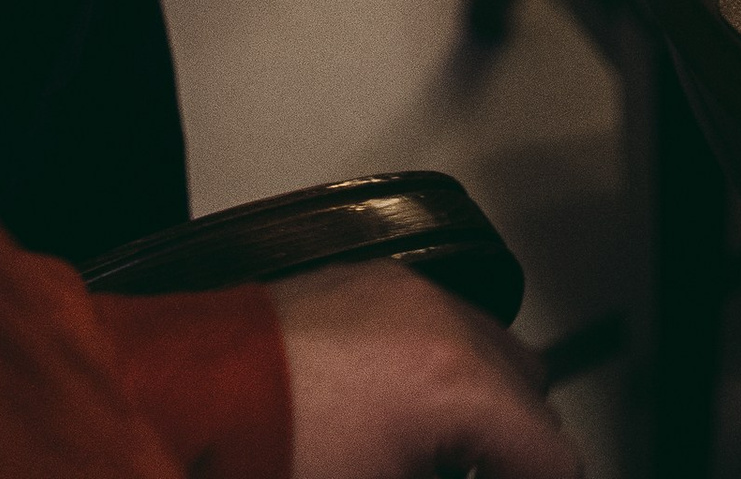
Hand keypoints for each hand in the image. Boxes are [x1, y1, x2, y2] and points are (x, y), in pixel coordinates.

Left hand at [276, 262, 577, 478]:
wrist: (186, 401)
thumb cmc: (265, 457)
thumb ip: (446, 478)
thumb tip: (470, 472)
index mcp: (456, 386)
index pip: (555, 455)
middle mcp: (442, 322)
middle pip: (534, 393)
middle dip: (517, 449)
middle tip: (482, 475)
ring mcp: (406, 292)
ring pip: (492, 349)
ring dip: (485, 404)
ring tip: (444, 458)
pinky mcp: (370, 282)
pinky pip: (441, 322)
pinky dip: (443, 367)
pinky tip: (405, 417)